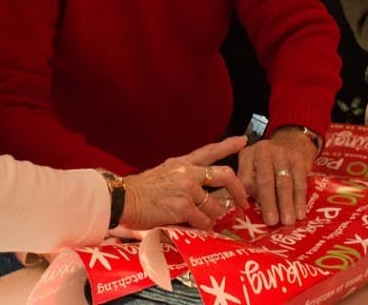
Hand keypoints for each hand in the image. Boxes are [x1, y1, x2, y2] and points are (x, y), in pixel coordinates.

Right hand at [119, 136, 248, 230]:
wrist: (123, 199)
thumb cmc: (140, 191)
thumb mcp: (163, 175)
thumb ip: (183, 179)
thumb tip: (200, 193)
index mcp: (182, 163)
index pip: (209, 151)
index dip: (228, 145)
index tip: (244, 141)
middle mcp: (187, 172)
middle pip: (225, 175)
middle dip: (239, 190)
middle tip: (243, 201)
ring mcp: (187, 189)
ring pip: (215, 206)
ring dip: (213, 217)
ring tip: (204, 220)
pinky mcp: (183, 207)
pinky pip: (203, 220)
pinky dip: (202, 226)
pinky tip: (193, 226)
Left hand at [237, 127, 315, 225]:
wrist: (291, 142)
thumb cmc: (267, 165)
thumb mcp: (252, 168)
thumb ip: (249, 186)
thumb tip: (249, 210)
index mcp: (247, 156)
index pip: (246, 179)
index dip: (249, 197)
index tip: (252, 214)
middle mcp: (263, 151)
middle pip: (266, 179)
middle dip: (269, 203)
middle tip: (272, 222)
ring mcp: (282, 153)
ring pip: (284, 182)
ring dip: (286, 204)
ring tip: (288, 222)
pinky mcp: (298, 159)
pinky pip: (299, 182)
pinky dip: (300, 200)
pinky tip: (300, 213)